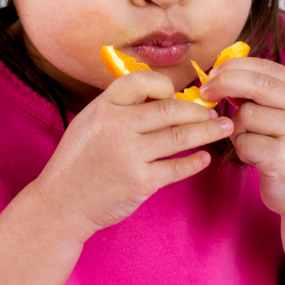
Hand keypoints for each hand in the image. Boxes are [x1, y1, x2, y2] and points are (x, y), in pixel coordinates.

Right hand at [31, 70, 232, 241]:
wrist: (60, 203)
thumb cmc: (77, 161)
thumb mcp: (89, 122)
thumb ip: (119, 107)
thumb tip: (161, 97)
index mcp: (104, 107)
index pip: (141, 81)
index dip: (165, 86)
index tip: (178, 95)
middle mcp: (117, 126)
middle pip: (170, 110)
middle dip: (199, 111)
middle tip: (216, 113)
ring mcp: (129, 154)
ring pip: (179, 136)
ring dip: (207, 132)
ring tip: (223, 130)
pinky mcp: (139, 181)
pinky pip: (177, 167)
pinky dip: (195, 162)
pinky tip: (204, 158)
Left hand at [200, 58, 284, 221]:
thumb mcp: (284, 115)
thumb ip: (260, 94)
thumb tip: (221, 74)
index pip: (264, 66)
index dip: (233, 66)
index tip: (213, 73)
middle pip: (255, 83)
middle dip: (223, 84)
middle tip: (205, 93)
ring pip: (245, 116)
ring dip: (237, 130)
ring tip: (253, 142)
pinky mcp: (283, 158)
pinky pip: (244, 143)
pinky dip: (242, 150)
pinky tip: (256, 158)